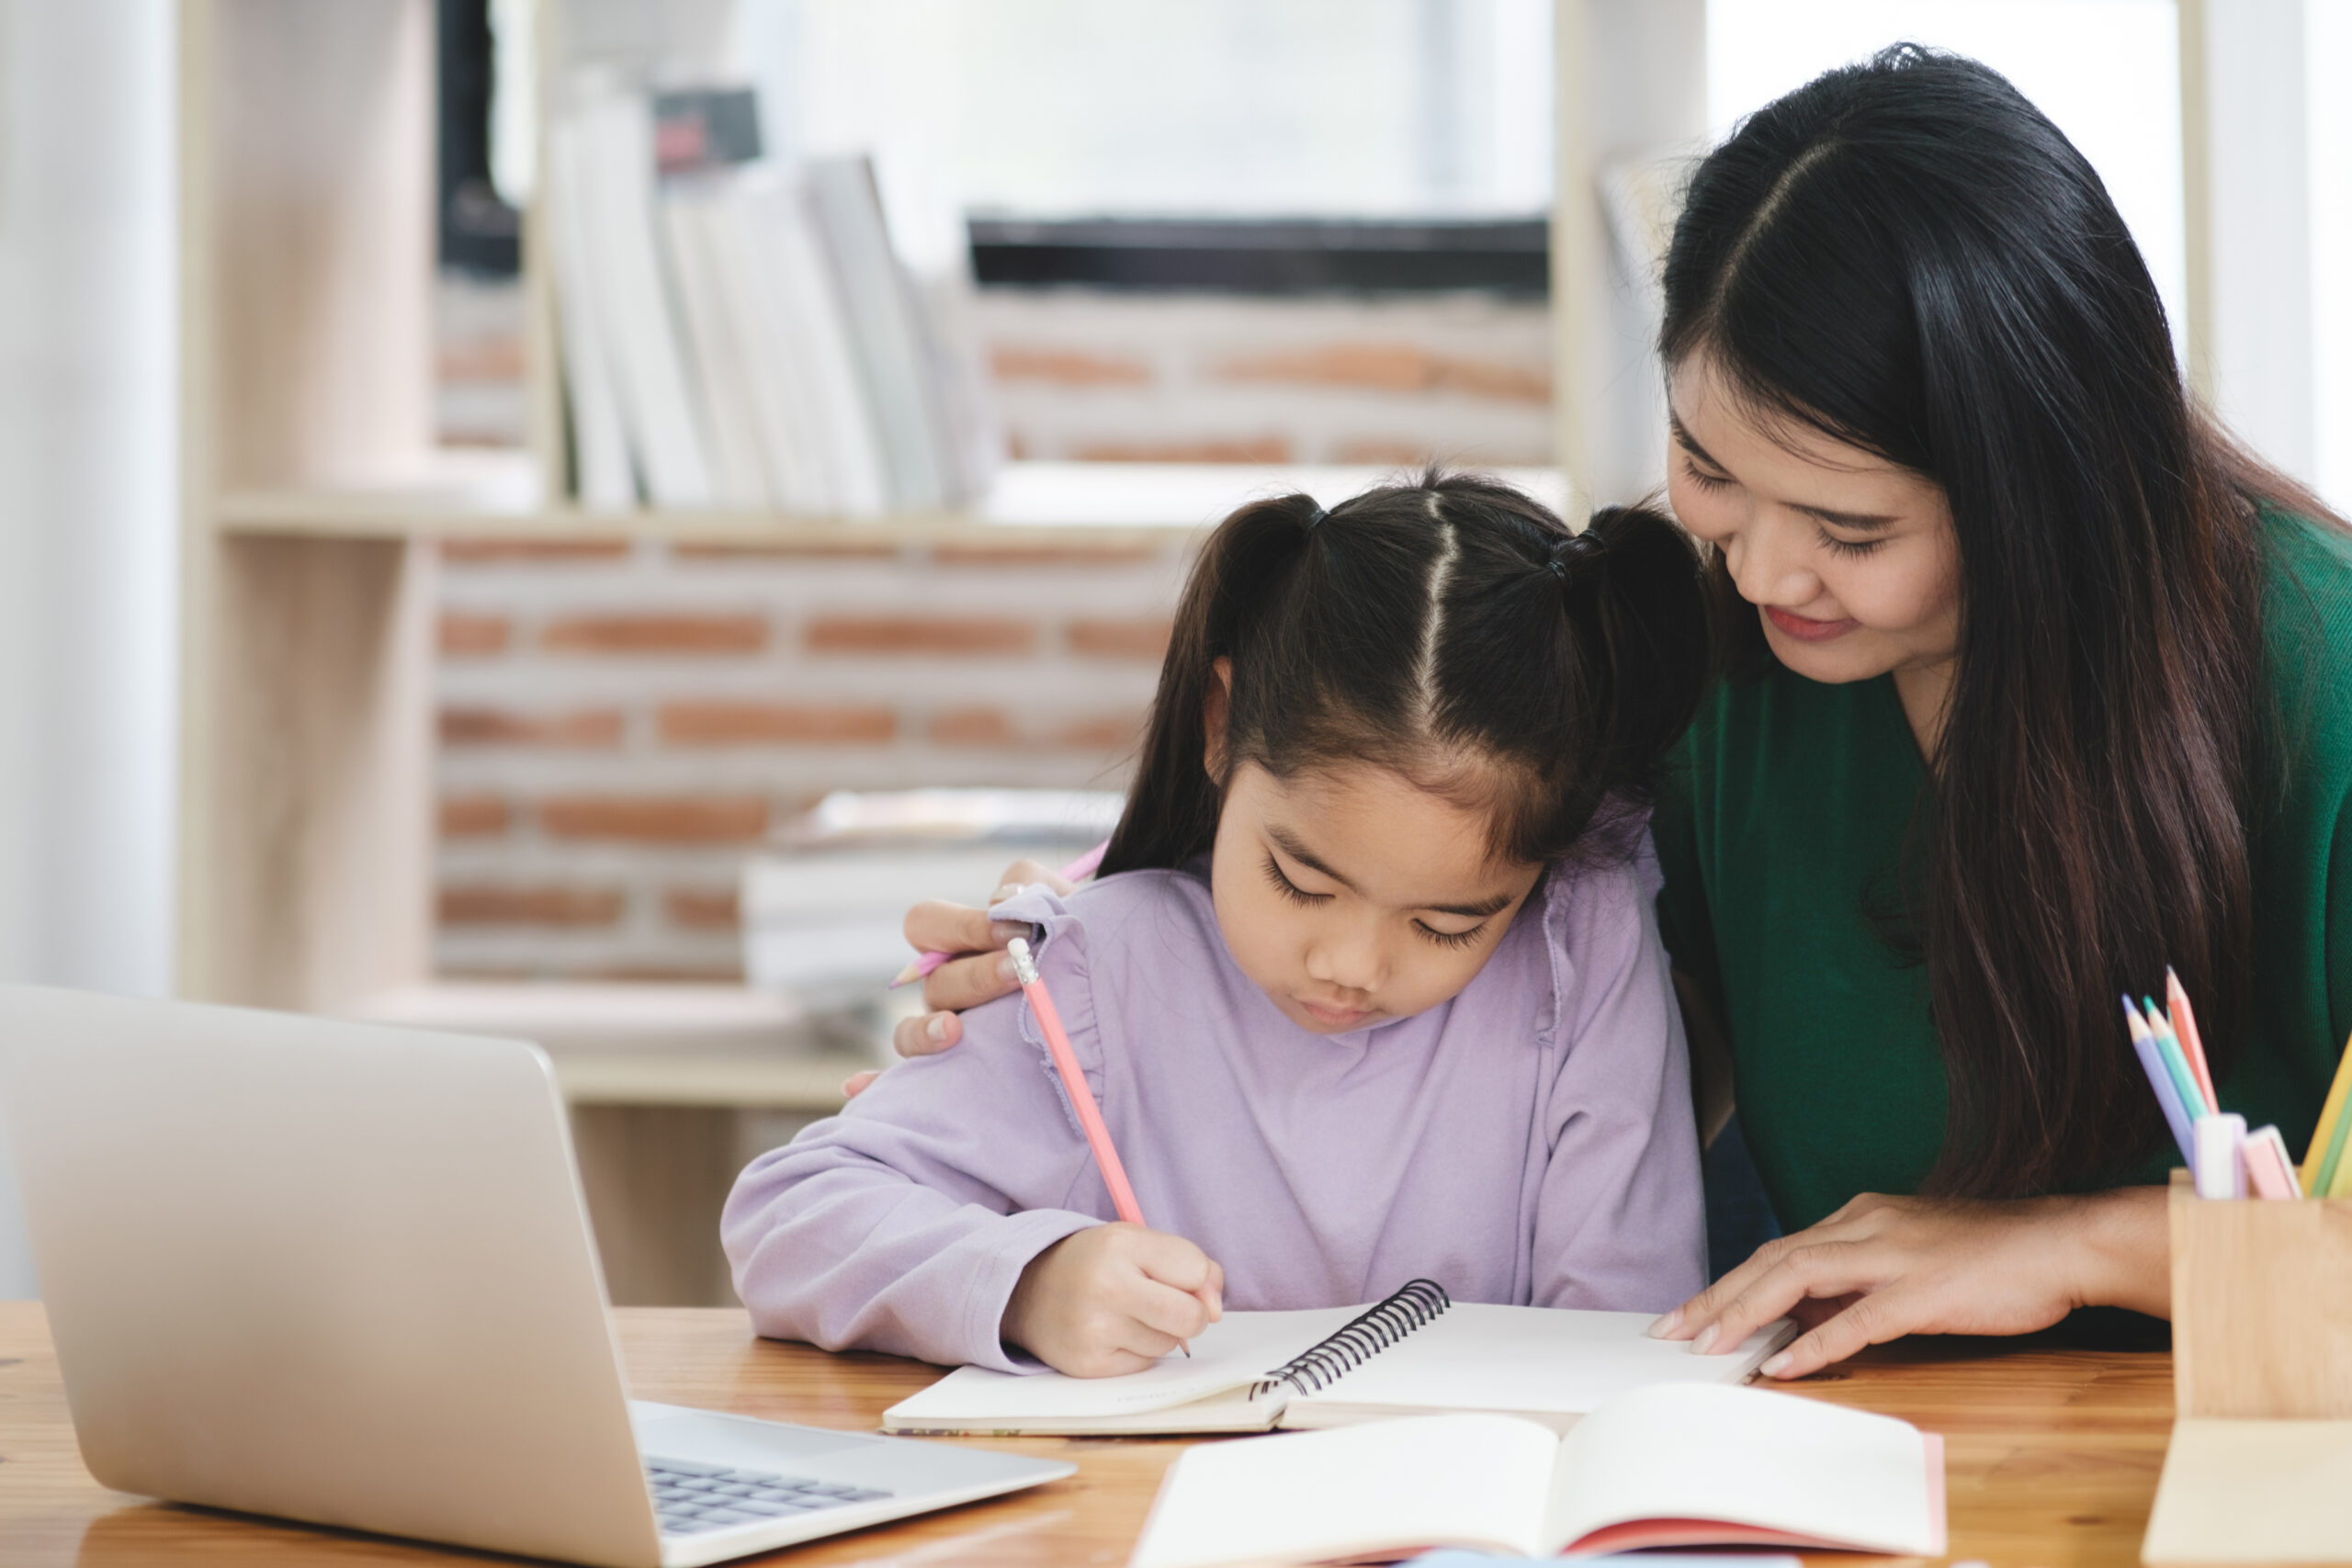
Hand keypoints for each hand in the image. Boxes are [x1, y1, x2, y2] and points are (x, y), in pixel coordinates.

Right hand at [843, 859, 1081, 1097]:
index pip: (925, 924)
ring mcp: (946, 1030)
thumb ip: (1031, 886)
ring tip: (956, 1031)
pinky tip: (857, 1086)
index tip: (1011, 929)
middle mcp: (945, 985)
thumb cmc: (1075, 939)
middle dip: (974, 975)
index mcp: (958, 941)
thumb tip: (999, 901)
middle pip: (933, 981)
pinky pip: (905, 1081)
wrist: (1106, 991)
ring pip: (913, 1031)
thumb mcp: (1064, 902)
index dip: (962, 926)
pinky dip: (876, 1085)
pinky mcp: (957, 1070)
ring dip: (929, 1030)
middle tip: (1016, 970)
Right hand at [1001, 1224, 1225, 1376]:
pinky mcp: (1090, 1365)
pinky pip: (1145, 1364)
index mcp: (1121, 1244)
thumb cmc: (1094, 1263)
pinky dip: (1139, 1351)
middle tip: (1168, 1304)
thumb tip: (1216, 1310)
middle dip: (1192, 1315)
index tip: (1184, 1279)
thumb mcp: (1137, 1242)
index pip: (1197, 1270)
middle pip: (1190, 1317)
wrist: (1026, 1290)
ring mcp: (1095, 1330)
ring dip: (1160, 1332)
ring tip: (1127, 1313)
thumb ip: (1190, 1264)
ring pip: (1169, 1344)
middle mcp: (1106, 1286)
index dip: (1200, 1279)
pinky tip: (1112, 1333)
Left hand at [1648, 1186, 2168, 1378]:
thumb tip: (1801, 1317)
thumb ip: (1854, 1281)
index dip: (1728, 1282)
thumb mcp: (1907, 1259)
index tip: (1689, 1313)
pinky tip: (1783, 1365)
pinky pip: (1855, 1320)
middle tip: (1671, 1330)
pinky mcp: (1921, 1292)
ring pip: (1797, 1279)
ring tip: (1707, 1345)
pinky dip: (1813, 1343)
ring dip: (1745, 1314)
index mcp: (1860, 1217)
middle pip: (1771, 1259)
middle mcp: (1865, 1226)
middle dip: (1715, 1297)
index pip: (1777, 1250)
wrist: (2060, 1244)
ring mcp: (1892, 1256)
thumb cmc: (1989, 1258)